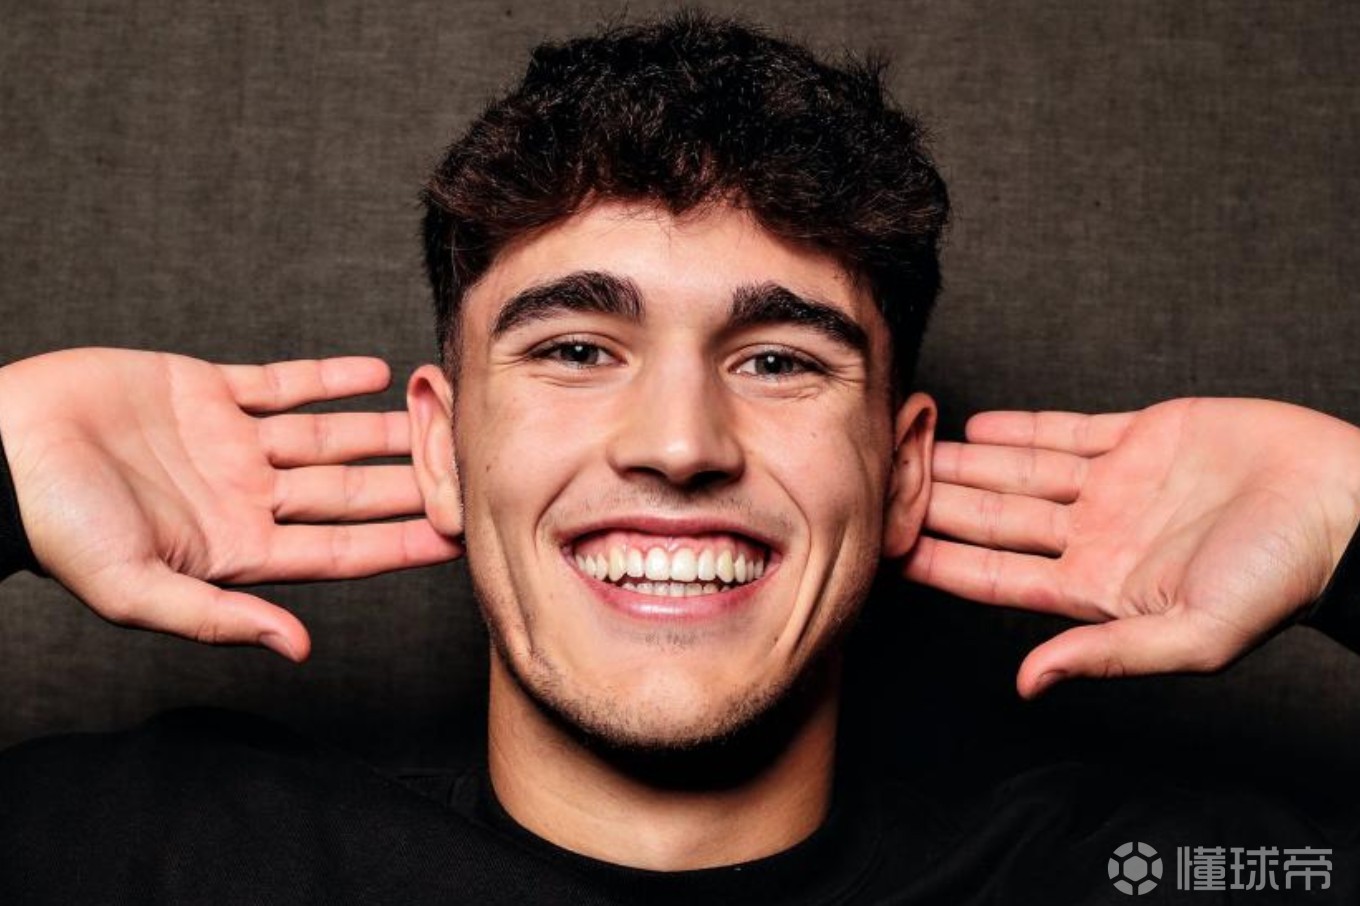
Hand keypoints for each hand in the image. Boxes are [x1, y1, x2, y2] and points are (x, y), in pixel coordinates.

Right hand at [0, 348, 461, 661]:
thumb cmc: (53, 530)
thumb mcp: (136, 590)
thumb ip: (220, 618)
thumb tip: (299, 648)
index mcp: (238, 548)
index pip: (342, 550)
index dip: (401, 543)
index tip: (460, 536)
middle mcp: (245, 496)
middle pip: (348, 491)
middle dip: (410, 483)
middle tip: (472, 470)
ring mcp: (228, 442)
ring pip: (326, 435)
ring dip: (383, 429)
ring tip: (439, 418)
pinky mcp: (203, 390)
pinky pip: (280, 383)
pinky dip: (326, 378)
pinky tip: (375, 373)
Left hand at [903, 398, 1359, 697]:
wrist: (1344, 506)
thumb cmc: (1281, 580)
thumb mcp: (1193, 636)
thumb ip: (1106, 655)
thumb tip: (1028, 684)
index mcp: (1098, 585)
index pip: (997, 575)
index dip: (941, 562)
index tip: (886, 548)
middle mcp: (1097, 535)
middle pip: (996, 518)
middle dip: (938, 503)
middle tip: (883, 483)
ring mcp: (1116, 485)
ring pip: (1020, 471)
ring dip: (966, 462)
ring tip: (914, 447)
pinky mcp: (1143, 437)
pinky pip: (1066, 431)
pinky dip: (1022, 427)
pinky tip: (979, 425)